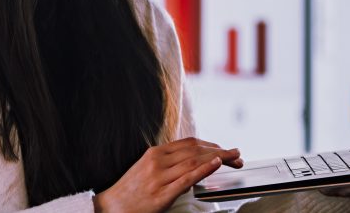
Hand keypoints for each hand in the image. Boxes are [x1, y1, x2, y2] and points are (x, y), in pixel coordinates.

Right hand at [93, 137, 243, 212]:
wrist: (111, 207)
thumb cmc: (130, 191)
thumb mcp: (147, 169)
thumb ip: (167, 162)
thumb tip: (190, 161)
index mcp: (155, 154)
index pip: (189, 143)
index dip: (211, 144)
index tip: (225, 149)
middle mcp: (158, 161)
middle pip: (196, 150)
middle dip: (221, 151)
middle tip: (237, 155)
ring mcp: (160, 177)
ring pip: (194, 161)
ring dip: (219, 158)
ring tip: (234, 159)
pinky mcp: (162, 194)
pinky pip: (186, 178)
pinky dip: (204, 169)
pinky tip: (216, 164)